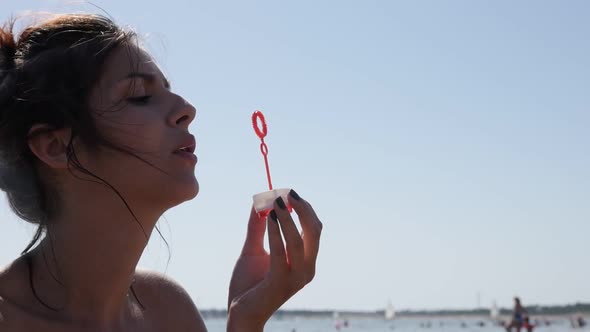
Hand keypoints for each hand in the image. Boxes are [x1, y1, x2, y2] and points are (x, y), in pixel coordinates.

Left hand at [227, 190, 321, 330]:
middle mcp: (307, 269)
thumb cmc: (249, 283)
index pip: (314, 229)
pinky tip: (270, 218)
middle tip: (287, 193)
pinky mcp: (280, 283)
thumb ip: (258, 227)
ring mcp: (296, 278)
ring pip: (299, 241)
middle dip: (303, 209)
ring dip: (288, 219)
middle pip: (314, 232)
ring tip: (276, 202)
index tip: (289, 192)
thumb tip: (259, 201)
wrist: (240, 313)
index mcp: (305, 261)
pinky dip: (276, 233)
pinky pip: (281, 253)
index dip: (304, 208)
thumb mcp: (253, 249)